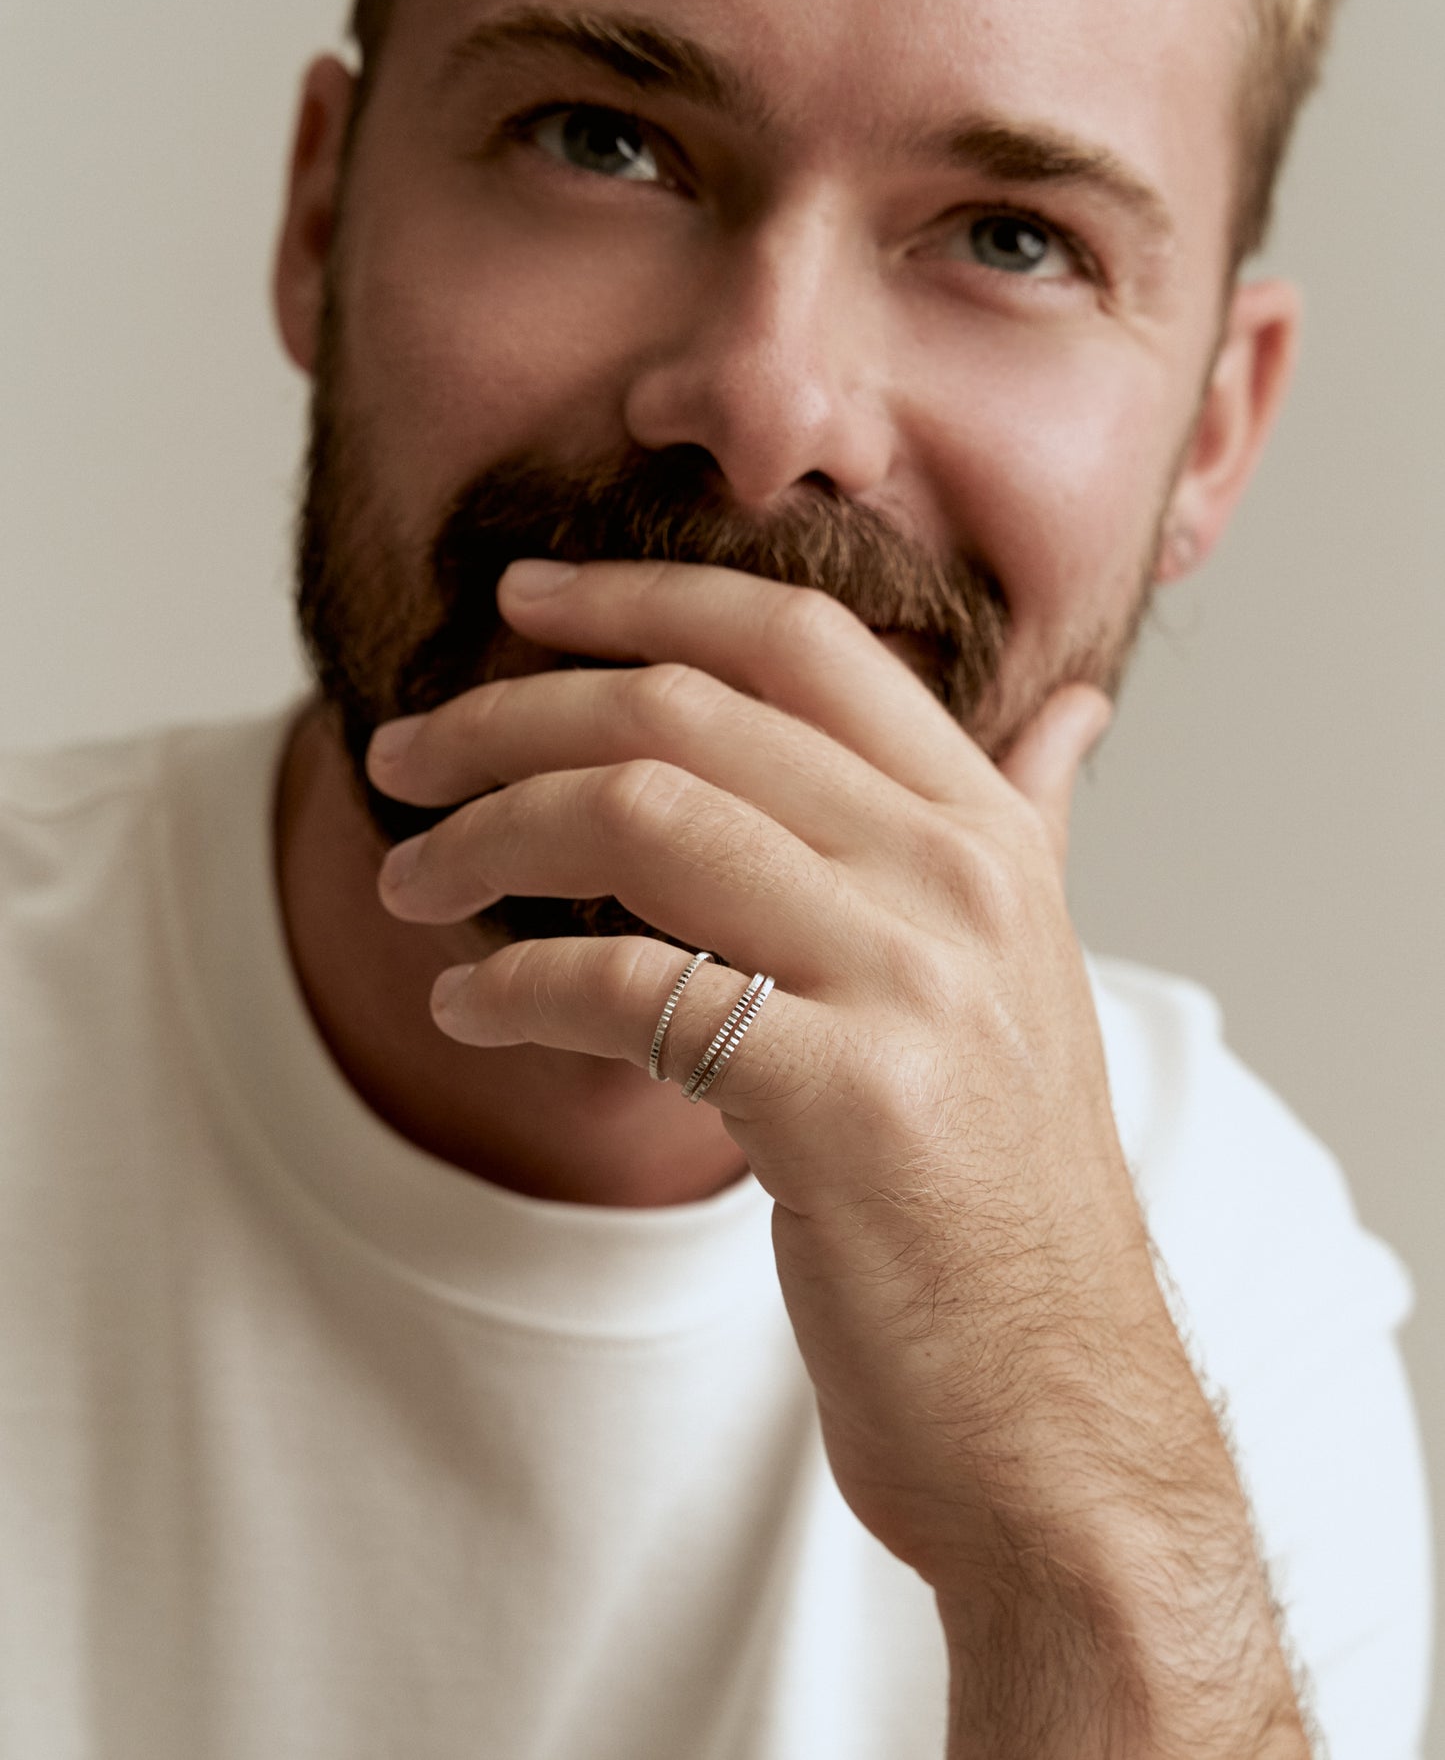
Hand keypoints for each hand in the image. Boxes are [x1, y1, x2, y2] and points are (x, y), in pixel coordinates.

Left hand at [368, 556, 1308, 1756]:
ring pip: (641, 817)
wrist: (1055, 1402)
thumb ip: (1030, 825)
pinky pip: (626, 987)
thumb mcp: (1033, 974)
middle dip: (510, 714)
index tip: (518, 605)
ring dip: (484, 836)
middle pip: (687, 712)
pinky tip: (464, 1006)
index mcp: (987, 831)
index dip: (640, 598)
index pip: (796, 642)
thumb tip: (1069, 709)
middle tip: (405, 752)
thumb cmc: (1003, 1189)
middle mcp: (956, 879)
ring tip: (412, 880)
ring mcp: (908, 983)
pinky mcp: (841, 1102)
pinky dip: (512, 985)